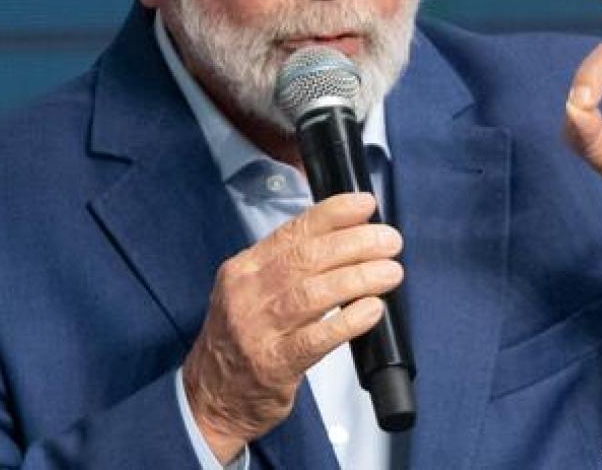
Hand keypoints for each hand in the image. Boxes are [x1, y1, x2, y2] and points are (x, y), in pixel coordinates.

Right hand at [182, 192, 403, 462]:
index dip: (334, 214)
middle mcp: (248, 293)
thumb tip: (347, 238)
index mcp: (244, 268)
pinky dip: (349, 320)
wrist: (211, 397)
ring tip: (391, 272)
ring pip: (314, 292)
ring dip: (360, 277)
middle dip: (356, 243)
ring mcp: (258, 329)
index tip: (366, 205)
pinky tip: (373, 310)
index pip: (293, 230)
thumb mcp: (251, 292)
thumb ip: (289, 267)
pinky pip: (318, 337)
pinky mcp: (274, 363)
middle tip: (389, 241)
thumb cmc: (241, 340)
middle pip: (308, 257)